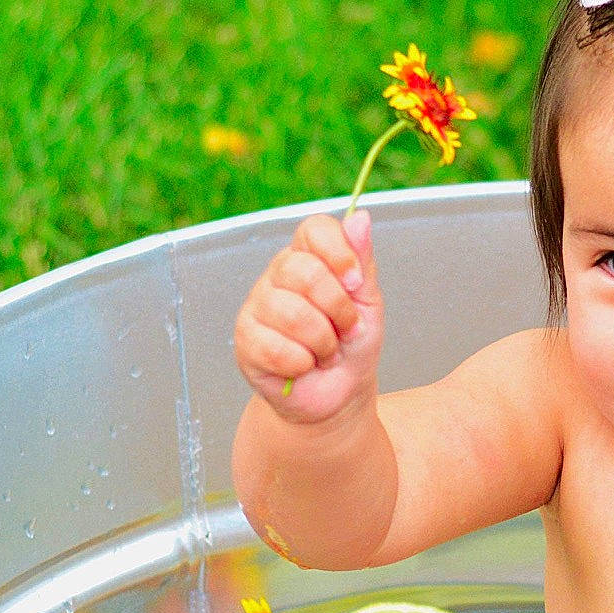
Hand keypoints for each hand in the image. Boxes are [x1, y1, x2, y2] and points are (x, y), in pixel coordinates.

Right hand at [233, 209, 383, 423]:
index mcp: (308, 258)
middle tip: (346, 329)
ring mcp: (257, 306)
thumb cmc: (352, 345)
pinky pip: (278, 347)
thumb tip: (360, 217)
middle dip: (338, 309)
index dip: (339, 253)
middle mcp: (278, 276)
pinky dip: (303, 363)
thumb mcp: (368, 302)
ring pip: (293, 313)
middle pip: (305, 271)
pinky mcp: (245, 340)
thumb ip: (363, 261)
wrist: (340, 395)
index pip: (314, 229)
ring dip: (323, 342)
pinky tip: (303, 366)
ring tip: (326, 352)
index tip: (356, 282)